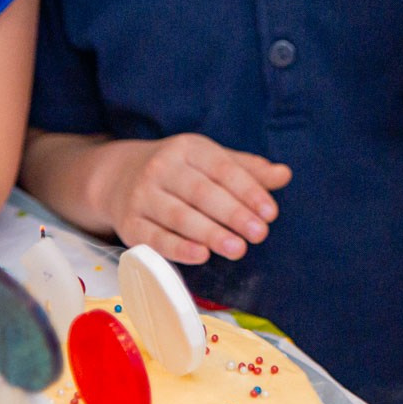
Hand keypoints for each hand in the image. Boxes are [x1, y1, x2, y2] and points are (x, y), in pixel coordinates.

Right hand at [98, 133, 290, 263]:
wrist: (118, 176)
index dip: (248, 191)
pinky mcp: (129, 223)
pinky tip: (201, 255)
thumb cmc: (179, 171)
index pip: (222, 169)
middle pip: (202, 193)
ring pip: (179, 216)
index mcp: (188, 148)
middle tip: (260, 234)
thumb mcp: (211, 161)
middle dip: (233, 214)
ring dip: (210, 233)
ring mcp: (142, 195)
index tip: (270, 212)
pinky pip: (154, 237)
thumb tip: (284, 174)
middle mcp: (162, 168)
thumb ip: (248, 170)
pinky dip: (177, 248)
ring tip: (238, 249)